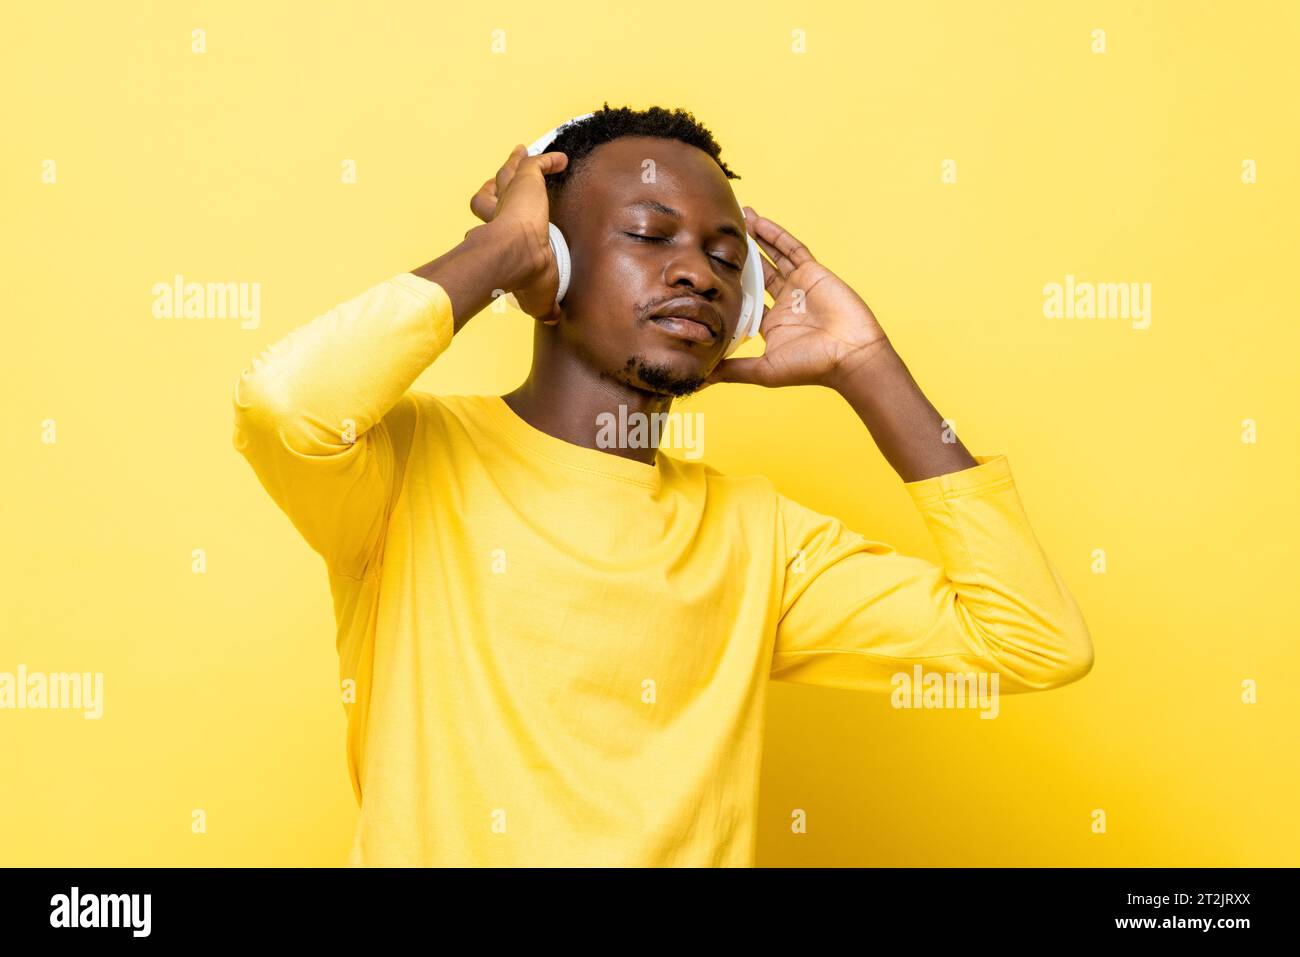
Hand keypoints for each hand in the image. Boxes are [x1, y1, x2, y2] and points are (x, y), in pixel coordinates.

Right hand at [467, 144, 567, 322]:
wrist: (519, 254)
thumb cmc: (523, 277)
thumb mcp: (536, 298)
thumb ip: (543, 307)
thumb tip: (551, 319)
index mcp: (497, 240)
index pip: (488, 228)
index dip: (488, 227)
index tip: (485, 232)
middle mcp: (498, 216)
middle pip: (492, 194)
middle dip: (494, 187)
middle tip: (499, 182)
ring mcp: (510, 197)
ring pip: (508, 174)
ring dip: (514, 164)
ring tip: (520, 153)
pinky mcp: (525, 182)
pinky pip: (536, 164)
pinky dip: (548, 160)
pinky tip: (562, 159)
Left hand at [704, 207, 892, 389]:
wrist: (849, 355)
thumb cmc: (810, 366)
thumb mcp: (764, 370)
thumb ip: (734, 370)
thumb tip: (703, 378)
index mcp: (771, 324)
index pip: (745, 299)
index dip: (729, 285)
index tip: (706, 272)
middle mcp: (784, 302)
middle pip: (757, 273)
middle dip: (741, 256)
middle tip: (718, 237)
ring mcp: (799, 285)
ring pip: (773, 256)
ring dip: (756, 238)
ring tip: (737, 219)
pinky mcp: (812, 272)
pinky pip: (791, 248)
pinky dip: (775, 234)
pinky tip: (758, 220)